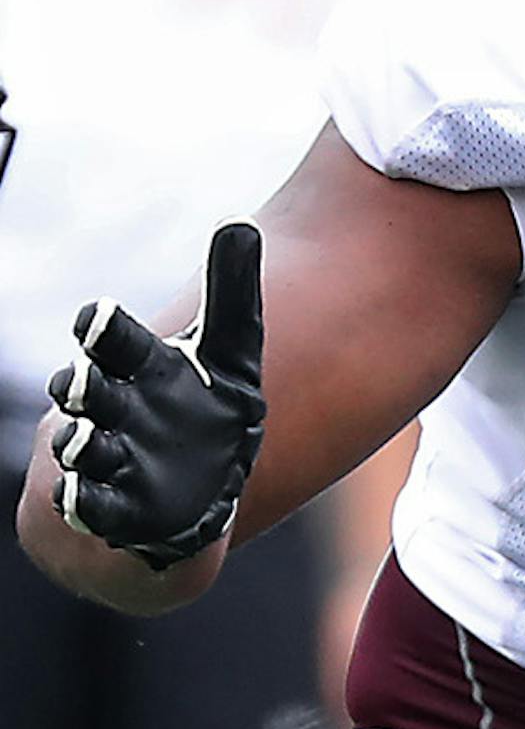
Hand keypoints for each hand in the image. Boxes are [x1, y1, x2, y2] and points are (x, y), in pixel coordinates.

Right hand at [47, 222, 266, 569]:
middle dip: (82, 388)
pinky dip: (83, 501)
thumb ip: (232, 290)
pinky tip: (80, 497)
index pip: (112, 335)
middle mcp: (115, 407)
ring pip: (81, 446)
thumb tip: (240, 221)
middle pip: (84, 391)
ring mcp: (111, 457)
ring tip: (84, 442)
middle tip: (87, 384)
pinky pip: (89, 503)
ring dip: (79, 444)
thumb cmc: (206, 406)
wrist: (197, 485)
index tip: (100, 315)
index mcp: (138, 364)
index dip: (103, 325)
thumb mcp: (231, 351)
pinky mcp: (116, 506)